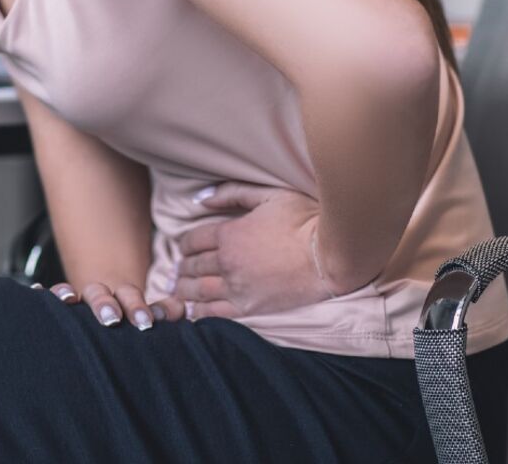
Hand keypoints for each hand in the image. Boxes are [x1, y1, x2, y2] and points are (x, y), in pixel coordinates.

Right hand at [31, 278, 186, 330]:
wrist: (109, 323)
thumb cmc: (131, 327)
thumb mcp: (147, 319)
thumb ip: (165, 312)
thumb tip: (180, 307)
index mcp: (122, 297)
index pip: (129, 296)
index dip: (137, 307)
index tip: (145, 323)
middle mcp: (98, 296)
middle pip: (100, 293)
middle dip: (105, 305)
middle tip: (112, 320)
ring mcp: (76, 302)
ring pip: (71, 293)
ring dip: (69, 294)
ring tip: (67, 300)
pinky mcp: (58, 312)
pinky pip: (47, 300)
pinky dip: (42, 296)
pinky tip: (36, 293)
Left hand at [171, 181, 333, 320]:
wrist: (330, 255)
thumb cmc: (304, 220)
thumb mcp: (269, 195)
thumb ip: (233, 194)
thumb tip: (201, 199)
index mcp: (229, 234)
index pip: (193, 240)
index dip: (184, 244)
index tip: (183, 248)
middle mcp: (227, 262)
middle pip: (193, 266)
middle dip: (182, 268)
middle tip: (177, 271)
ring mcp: (238, 287)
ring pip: (198, 291)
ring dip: (184, 290)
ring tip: (178, 291)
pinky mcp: (250, 308)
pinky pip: (214, 314)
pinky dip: (198, 313)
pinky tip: (193, 311)